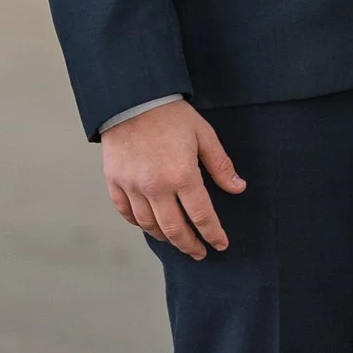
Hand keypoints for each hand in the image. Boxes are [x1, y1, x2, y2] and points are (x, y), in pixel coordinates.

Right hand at [102, 100, 246, 256]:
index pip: (201, 216)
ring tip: (177, 241)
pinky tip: (150, 225)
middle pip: (174, 229)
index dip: (212, 234)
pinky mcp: (115, 183)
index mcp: (182, 175)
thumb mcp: (204, 135)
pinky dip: (139, 224)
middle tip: (199, 252)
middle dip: (190, 245)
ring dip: (166, 238)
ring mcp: (132, 187)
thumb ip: (221, 165)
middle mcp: (156, 187)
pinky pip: (126, 213)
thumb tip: (238, 188)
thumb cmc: (170, 115)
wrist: (132, 99)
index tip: (220, 244)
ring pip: (149, 226)